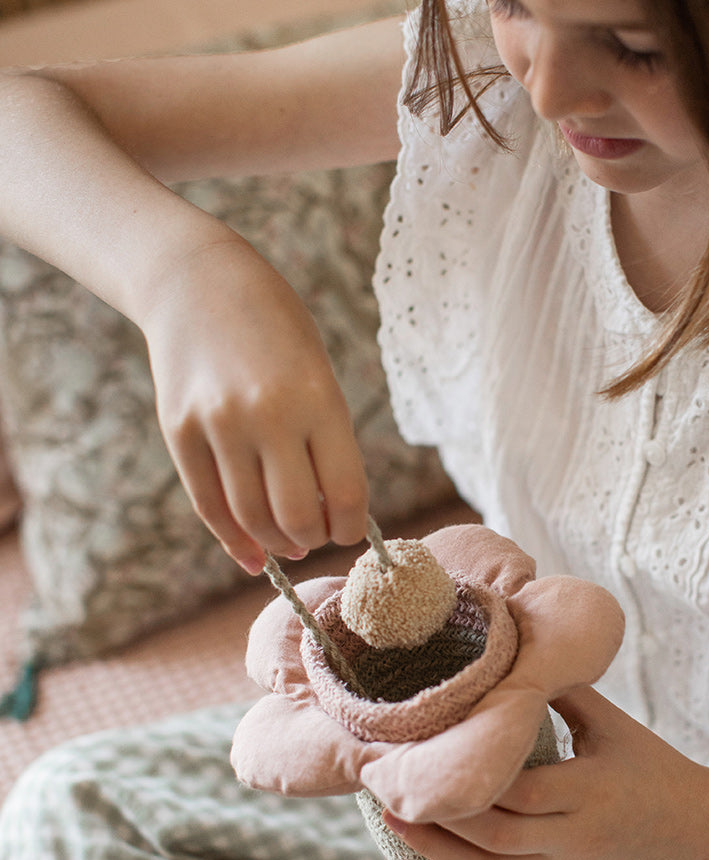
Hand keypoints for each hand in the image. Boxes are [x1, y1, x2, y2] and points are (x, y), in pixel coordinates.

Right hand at [142, 236, 368, 572]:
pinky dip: (232, 538)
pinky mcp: (178, 430)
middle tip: (319, 537)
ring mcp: (217, 423)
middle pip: (296, 516)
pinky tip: (251, 553)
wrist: (196, 278)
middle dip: (314, 539)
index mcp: (318, 398)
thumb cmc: (276, 328)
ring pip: (250, 517)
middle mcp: (268, 414)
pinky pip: (208, 503)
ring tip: (289, 543)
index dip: (352, 527)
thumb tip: (329, 514)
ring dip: (276, 543)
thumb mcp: (319, 373)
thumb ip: (326, 439)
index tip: (351, 531)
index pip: (346, 492)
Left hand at [387, 685, 708, 859]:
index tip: (428, 748)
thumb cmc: (653, 764)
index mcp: (590, 791)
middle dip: (438, 813)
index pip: (518, 790)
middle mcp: (574, 839)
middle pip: (493, 835)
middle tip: (390, 782)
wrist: (698, 830)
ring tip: (391, 818)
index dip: (470, 776)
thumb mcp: (613, 725)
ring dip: (434, 852)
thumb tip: (510, 658)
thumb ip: (562, 694)